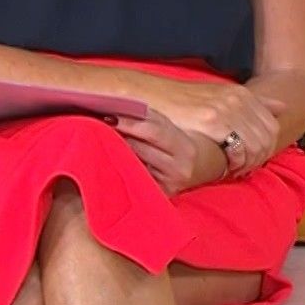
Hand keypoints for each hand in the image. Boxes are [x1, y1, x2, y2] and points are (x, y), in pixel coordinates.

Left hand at [112, 113, 228, 195]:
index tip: (110, 115)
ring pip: (136, 164)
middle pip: (141, 149)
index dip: (130, 122)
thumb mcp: (174, 129)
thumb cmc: (182, 142)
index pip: (154, 132)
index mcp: (184, 147)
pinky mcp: (161, 195)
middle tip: (99, 125)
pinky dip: (124, 166)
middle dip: (119, 136)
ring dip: (117, 150)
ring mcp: (169, 185)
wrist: (205, 167)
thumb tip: (120, 109)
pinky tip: (113, 157)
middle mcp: (179, 168)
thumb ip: (151, 120)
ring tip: (102, 138)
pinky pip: (137, 178)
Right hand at [135, 79, 278, 174]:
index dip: (265, 148)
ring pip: (256, 146)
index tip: (250, 158)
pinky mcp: (212, 121)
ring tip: (232, 170)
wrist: (147, 97)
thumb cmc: (181, 101)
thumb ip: (254, 101)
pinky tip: (223, 166)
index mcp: (241, 94)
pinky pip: (238, 149)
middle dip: (259, 159)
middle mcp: (237, 99)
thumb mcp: (219, 94)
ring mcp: (226, 109)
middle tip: (241, 169)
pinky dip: (235, 163)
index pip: (272, 127)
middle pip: (267, 139)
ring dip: (248, 164)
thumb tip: (283, 106)